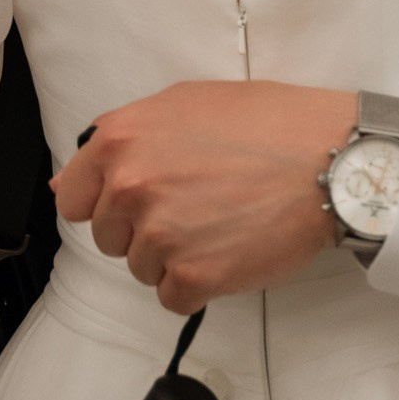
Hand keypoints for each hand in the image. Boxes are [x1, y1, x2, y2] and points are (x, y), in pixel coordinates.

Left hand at [55, 81, 357, 313]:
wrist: (329, 159)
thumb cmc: (267, 123)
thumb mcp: (184, 102)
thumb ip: (124, 138)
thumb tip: (70, 180)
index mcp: (120, 141)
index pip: (71, 197)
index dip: (103, 201)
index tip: (134, 202)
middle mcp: (130, 187)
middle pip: (108, 237)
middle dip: (142, 228)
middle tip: (194, 206)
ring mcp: (160, 234)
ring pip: (142, 268)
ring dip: (174, 256)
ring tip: (220, 224)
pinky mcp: (193, 276)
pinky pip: (173, 297)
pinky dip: (198, 284)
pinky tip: (228, 252)